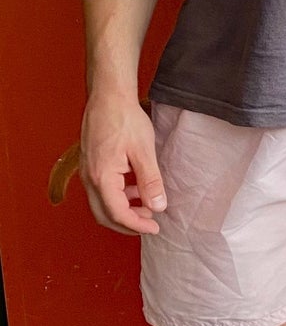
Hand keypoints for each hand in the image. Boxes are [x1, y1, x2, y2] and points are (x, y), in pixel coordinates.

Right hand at [79, 91, 166, 235]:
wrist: (108, 96)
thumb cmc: (125, 120)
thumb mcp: (144, 151)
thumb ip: (150, 181)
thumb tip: (158, 207)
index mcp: (101, 177)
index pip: (117, 213)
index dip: (136, 225)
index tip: (154, 228)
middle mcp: (89, 178)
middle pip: (104, 214)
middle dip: (127, 223)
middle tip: (150, 225)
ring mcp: (87, 171)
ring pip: (101, 203)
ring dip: (123, 210)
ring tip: (147, 206)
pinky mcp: (90, 164)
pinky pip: (101, 189)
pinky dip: (118, 196)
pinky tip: (135, 189)